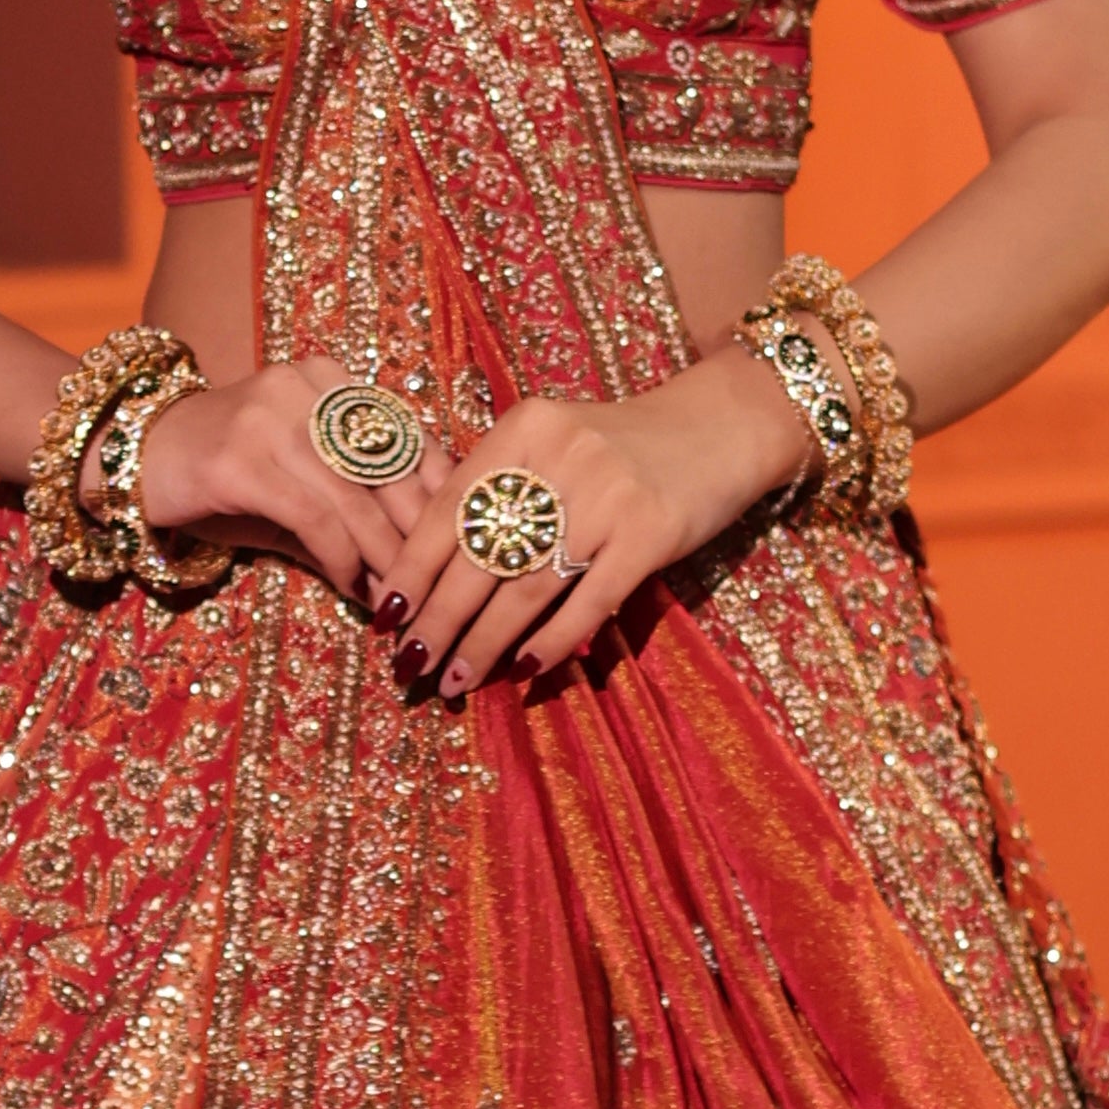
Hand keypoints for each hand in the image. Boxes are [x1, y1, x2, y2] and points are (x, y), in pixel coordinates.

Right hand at [131, 358, 442, 608]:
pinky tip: (351, 589)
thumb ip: (354, 503)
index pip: (409, 439)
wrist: (129, 456)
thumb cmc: (222, 475)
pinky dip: (342, 561)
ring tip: (398, 602)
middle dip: (420, 539)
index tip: (460, 549)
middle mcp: (304, 387)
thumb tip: (415, 564)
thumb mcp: (297, 479)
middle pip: (391, 471)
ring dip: (385, 561)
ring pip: (357, 500)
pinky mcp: (239, 461)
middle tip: (436, 591)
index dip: (440, 499)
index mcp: (329, 379)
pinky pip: (315, 519)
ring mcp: (270, 419)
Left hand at [389, 350, 811, 696]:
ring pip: (527, 587)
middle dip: (440, 618)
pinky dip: (553, 641)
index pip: (450, 508)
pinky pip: (588, 602)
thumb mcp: (553, 444)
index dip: (413, 568)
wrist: (721, 427)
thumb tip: (430, 570)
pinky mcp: (650, 533)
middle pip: (480, 556)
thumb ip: (500, 487)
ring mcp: (608, 495)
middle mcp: (560, 457)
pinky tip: (525, 671)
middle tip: (411, 665)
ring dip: (486, 643)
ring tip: (455, 680)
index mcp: (524, 429)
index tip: (386, 616)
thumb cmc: (622, 448)